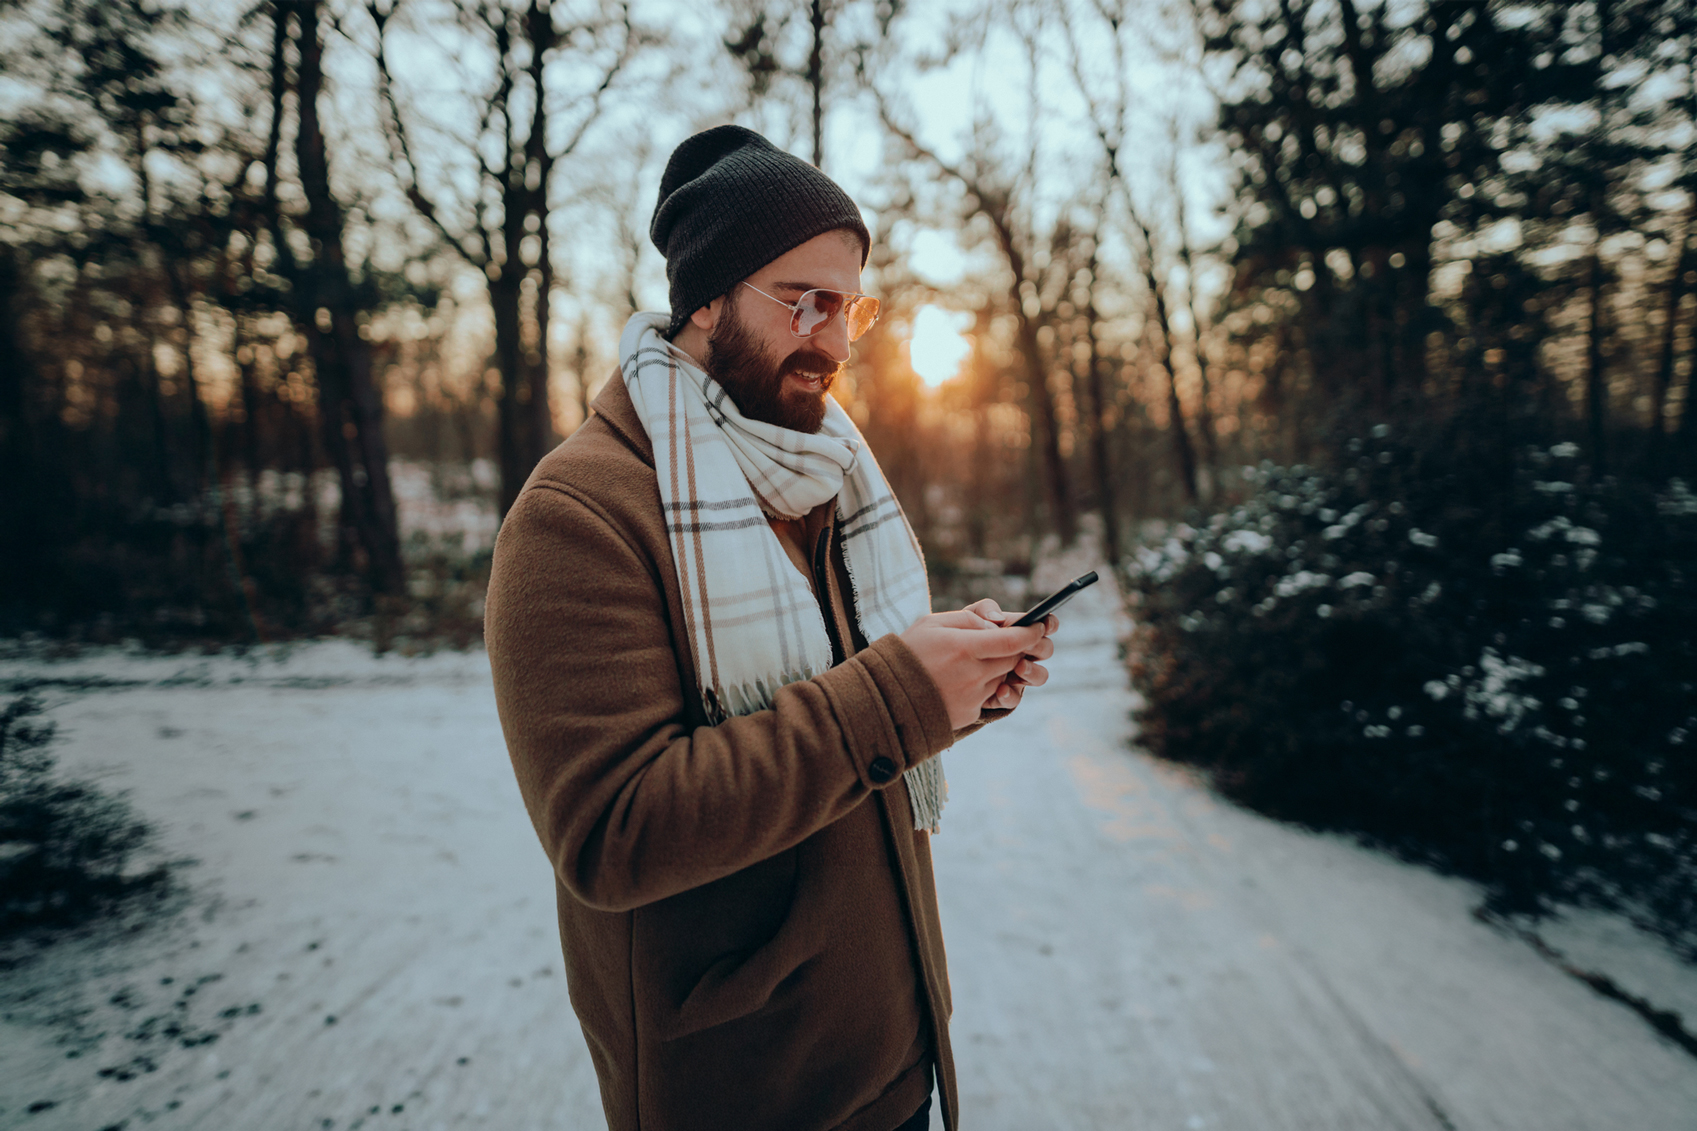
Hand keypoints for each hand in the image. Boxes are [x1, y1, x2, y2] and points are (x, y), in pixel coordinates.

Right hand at [900, 603, 1052, 728]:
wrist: (885, 697)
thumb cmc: (908, 653)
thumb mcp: (932, 623)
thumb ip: (969, 618)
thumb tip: (998, 623)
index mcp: (964, 647)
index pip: (1014, 640)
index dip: (1033, 632)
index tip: (1040, 625)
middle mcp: (973, 674)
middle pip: (1015, 659)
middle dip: (1018, 648)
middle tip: (1008, 639)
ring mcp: (973, 697)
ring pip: (1004, 677)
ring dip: (1000, 666)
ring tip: (975, 659)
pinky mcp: (970, 713)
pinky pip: (989, 695)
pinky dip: (984, 684)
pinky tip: (961, 679)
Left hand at [965, 599, 1055, 711]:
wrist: (941, 668)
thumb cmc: (958, 637)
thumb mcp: (968, 619)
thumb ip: (983, 610)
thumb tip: (997, 618)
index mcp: (1019, 632)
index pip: (1043, 626)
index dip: (1049, 624)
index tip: (1044, 625)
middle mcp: (1023, 654)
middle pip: (1046, 650)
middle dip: (1040, 647)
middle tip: (1027, 647)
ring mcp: (1016, 676)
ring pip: (1039, 676)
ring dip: (1033, 672)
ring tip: (1019, 668)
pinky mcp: (1004, 696)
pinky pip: (1014, 698)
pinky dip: (1010, 694)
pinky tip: (1000, 690)